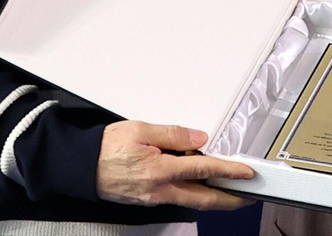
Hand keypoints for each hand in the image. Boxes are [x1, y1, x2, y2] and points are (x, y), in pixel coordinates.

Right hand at [97, 122, 255, 209]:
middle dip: (230, 200)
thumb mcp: (140, 130)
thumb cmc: (107, 147)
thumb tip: (198, 138)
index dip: (229, 172)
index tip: (246, 173)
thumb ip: (173, 134)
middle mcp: (161, 189)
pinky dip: (196, 196)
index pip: (204, 170)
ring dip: (215, 200)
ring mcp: (155, 198)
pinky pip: (179, 199)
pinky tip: (202, 188)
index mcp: (161, 170)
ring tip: (232, 193)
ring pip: (193, 202)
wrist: (83, 166)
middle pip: (205, 199)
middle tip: (249, 196)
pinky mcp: (150, 200)